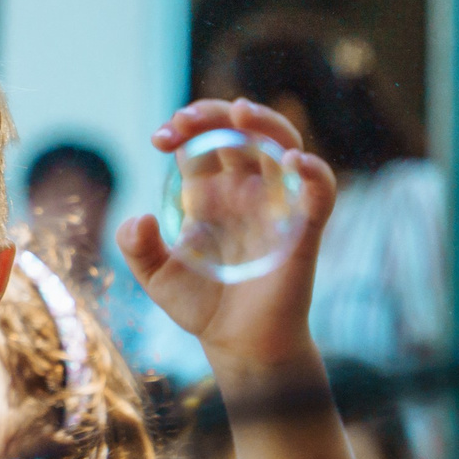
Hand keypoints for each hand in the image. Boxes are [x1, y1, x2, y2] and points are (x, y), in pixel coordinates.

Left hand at [118, 99, 336, 375]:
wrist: (239, 346)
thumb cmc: (201, 307)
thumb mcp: (157, 278)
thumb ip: (138, 248)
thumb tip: (138, 218)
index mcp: (209, 193)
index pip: (200, 142)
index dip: (184, 128)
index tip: (159, 138)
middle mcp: (244, 191)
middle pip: (239, 132)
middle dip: (214, 114)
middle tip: (185, 119)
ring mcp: (276, 206)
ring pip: (282, 146)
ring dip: (265, 123)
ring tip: (240, 112)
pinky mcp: (304, 230)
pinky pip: (320, 191)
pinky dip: (314, 172)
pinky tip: (295, 161)